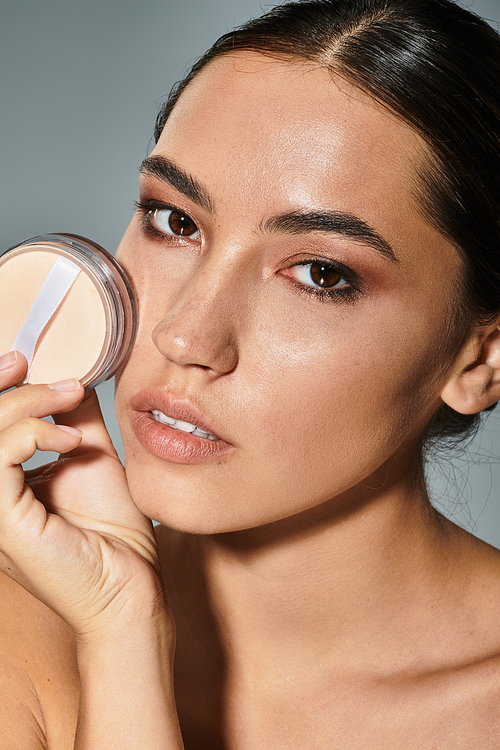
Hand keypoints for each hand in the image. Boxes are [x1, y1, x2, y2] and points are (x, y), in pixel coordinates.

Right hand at [0, 351, 164, 640]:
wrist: (131, 587)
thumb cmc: (113, 533)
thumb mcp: (91, 459)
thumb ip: (74, 421)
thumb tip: (71, 377)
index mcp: (2, 484)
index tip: (24, 358)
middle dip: (4, 387)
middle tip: (41, 369)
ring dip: (25, 405)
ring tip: (69, 399)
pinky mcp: (4, 523)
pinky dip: (31, 434)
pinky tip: (69, 440)